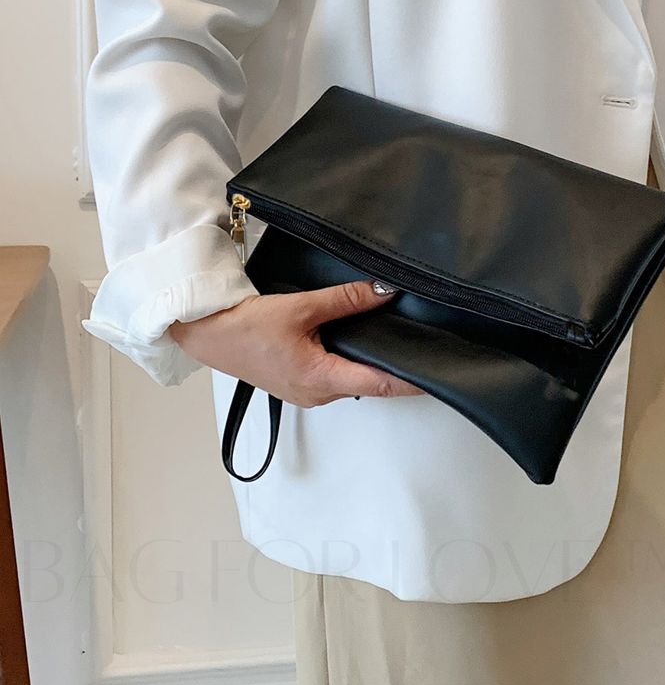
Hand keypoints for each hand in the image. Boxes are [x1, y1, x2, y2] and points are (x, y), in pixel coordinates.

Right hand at [168, 280, 422, 404]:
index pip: (382, 384)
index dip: (413, 379)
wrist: (204, 333)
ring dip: (372, 361)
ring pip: (353, 378)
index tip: (439, 372)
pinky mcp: (298, 382)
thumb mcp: (300, 307)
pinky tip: (358, 339)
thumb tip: (384, 291)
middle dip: (396, 366)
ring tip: (397, 337)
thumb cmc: (243, 326)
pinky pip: (335, 374)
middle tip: (424, 345)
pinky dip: (351, 359)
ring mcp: (307, 391)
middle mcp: (318, 393)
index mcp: (321, 380)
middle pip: (371, 382)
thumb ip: (346, 299)